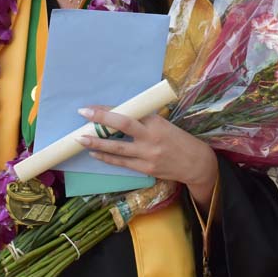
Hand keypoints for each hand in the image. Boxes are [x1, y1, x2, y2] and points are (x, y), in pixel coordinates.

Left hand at [76, 106, 218, 209]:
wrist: (196, 163)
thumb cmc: (178, 139)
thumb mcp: (164, 124)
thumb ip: (144, 120)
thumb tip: (118, 114)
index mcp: (156, 122)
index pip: (129, 112)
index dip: (109, 110)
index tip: (92, 107)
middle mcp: (151, 137)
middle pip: (122, 126)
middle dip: (101, 121)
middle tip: (83, 116)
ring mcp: (148, 155)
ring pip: (118, 148)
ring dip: (98, 143)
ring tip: (81, 139)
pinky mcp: (146, 169)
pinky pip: (122, 163)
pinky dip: (107, 158)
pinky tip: (96, 153)